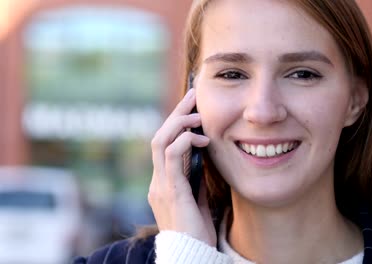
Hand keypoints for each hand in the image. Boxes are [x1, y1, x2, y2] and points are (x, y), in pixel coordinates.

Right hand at [148, 88, 216, 245]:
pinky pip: (172, 156)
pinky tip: (202, 139)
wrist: (191, 254)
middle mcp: (157, 180)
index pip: (165, 144)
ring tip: (198, 114)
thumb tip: (204, 156)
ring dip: (180, 122)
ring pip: (161, 141)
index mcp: (163, 182)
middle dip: (176, 113)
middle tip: (193, 96)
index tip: (192, 106)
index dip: (176, 123)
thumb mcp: (197, 198)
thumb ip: (195, 178)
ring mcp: (161, 185)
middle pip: (160, 136)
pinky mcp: (171, 190)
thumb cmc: (196, 230)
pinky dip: (185, 141)